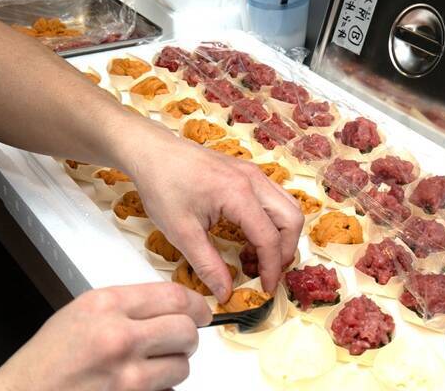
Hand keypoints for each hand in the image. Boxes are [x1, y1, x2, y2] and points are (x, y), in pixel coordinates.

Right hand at [0, 283, 210, 390]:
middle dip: (188, 337)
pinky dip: (160, 390)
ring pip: (182, 366)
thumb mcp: (83, 312)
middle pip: (186, 331)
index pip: (175, 297)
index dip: (196, 305)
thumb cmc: (46, 360)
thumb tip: (173, 307)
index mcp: (106, 305)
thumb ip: (128, 306)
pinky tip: (136, 386)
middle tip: (177, 341)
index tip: (201, 312)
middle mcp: (119, 337)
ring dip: (172, 367)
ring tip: (147, 367)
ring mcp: (126, 376)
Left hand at [117, 122, 303, 300]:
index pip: (270, 238)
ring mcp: (253, 173)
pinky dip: (272, 222)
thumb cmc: (162, 186)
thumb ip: (207, 265)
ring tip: (256, 257)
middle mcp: (254, 180)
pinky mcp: (248, 173)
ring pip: (288, 207)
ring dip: (281, 236)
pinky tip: (248, 237)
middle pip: (292, 220)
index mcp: (239, 194)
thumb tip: (225, 293)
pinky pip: (275, 199)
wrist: (153, 152)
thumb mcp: (181, 231)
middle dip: (285, 251)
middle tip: (266, 273)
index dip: (271, 268)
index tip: (264, 289)